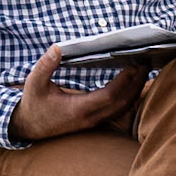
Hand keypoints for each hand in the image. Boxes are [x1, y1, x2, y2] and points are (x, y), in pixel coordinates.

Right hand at [10, 45, 144, 142]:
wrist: (29, 127)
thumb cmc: (33, 103)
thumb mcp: (34, 82)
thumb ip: (45, 65)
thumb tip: (58, 48)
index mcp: (78, 109)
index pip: (110, 96)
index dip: (125, 81)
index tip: (134, 64)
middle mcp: (91, 118)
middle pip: (124, 103)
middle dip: (137, 83)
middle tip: (146, 63)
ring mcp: (94, 122)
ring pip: (123, 109)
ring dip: (136, 90)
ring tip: (142, 70)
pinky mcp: (95, 121)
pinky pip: (118, 111)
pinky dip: (128, 97)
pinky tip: (131, 84)